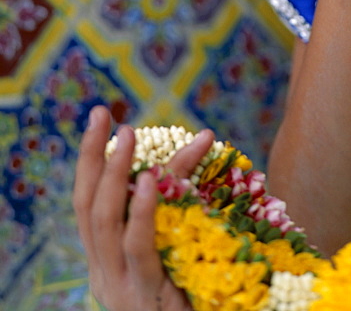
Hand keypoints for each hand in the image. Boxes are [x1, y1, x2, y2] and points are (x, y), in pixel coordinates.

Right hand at [73, 106, 213, 310]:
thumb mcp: (181, 228)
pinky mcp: (145, 296)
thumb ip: (184, 188)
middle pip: (89, 207)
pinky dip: (142, 213)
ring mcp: (119, 287)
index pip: (87, 201)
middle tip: (107, 116)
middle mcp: (103, 272)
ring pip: (105, 224)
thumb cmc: (195, 280)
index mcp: (105, 257)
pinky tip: (148, 182)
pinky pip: (138, 249)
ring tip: (127, 138)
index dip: (90, 158)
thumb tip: (206, 135)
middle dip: (96, 157)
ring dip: (115, 176)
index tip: (99, 116)